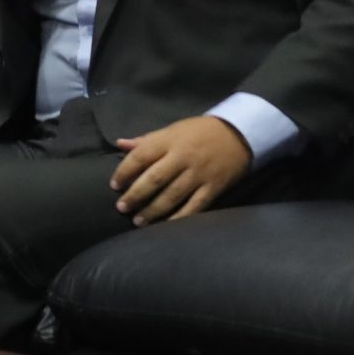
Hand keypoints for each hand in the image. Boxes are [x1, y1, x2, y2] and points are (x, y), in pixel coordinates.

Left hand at [110, 116, 252, 224]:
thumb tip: (120, 144)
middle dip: (136, 195)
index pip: (141, 156)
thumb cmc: (200, 131)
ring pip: (172, 196)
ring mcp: (199, 174)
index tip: (114, 185)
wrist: (239, 134)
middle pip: (154, 179)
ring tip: (138, 221)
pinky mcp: (213, 188)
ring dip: (153, 210)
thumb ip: (146, 140)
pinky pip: (194, 207)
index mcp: (169, 140)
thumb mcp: (172, 129)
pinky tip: (166, 226)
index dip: (124, 171)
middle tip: (121, 207)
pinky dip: (179, 218)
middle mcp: (182, 158)